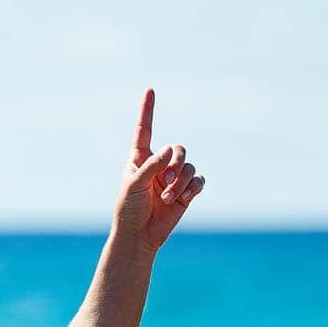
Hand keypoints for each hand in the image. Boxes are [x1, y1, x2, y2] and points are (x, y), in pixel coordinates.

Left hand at [113, 88, 204, 252]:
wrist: (138, 236)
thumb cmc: (129, 211)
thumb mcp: (134, 186)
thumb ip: (151, 166)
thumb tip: (170, 149)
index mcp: (140, 159)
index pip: (145, 131)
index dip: (148, 111)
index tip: (150, 90)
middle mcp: (158, 165)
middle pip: (179, 149)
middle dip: (177, 162)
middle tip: (167, 180)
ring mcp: (173, 179)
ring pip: (189, 167)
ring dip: (181, 183)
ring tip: (168, 199)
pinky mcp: (185, 192)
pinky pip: (198, 181)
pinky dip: (192, 189)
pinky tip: (182, 200)